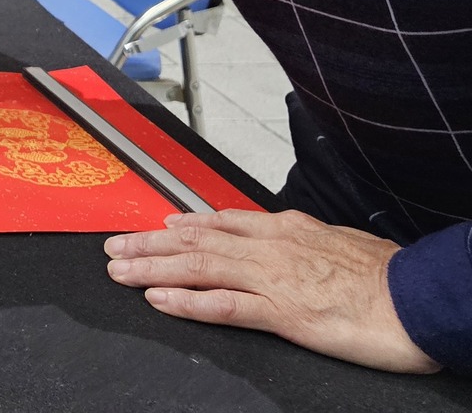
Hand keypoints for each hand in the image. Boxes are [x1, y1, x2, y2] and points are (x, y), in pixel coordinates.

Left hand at [104, 209, 437, 372]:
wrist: (419, 298)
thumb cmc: (388, 276)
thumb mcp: (338, 243)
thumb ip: (305, 238)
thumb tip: (287, 232)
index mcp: (286, 230)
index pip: (222, 221)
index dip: (184, 223)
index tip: (158, 223)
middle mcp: (271, 247)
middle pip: (196, 241)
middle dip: (150, 243)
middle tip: (114, 246)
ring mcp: (273, 279)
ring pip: (198, 267)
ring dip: (153, 268)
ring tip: (120, 270)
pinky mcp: (283, 313)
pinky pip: (225, 306)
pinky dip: (188, 302)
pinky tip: (161, 300)